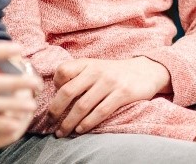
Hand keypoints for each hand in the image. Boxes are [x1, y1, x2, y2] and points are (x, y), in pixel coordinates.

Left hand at [49, 56, 171, 136]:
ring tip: (62, 131)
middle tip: (50, 122)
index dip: (54, 84)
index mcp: (88, 63)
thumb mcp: (96, 67)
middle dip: (56, 110)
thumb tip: (55, 93)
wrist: (146, 71)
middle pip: (68, 91)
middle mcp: (97, 71)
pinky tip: (80, 130)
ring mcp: (110, 82)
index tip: (52, 97)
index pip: (63, 70)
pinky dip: (87, 123)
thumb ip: (78, 75)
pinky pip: (100, 112)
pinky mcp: (122, 94)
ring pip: (82, 106)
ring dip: (69, 122)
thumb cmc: (114, 73)